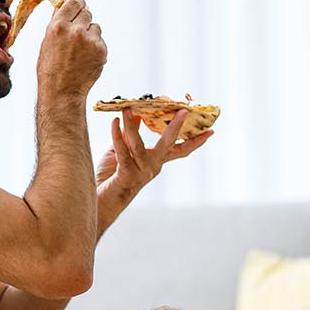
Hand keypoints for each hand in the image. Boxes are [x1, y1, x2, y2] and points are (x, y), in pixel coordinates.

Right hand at [35, 0, 107, 104]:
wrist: (62, 91)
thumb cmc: (51, 68)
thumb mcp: (47, 41)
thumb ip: (57, 22)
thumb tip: (63, 5)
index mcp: (58, 26)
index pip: (74, 1)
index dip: (77, 4)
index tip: (78, 7)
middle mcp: (75, 30)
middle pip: (87, 12)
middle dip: (83, 20)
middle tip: (77, 33)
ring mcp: (90, 40)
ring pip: (95, 27)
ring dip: (90, 34)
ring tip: (79, 51)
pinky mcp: (101, 50)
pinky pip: (100, 41)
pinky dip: (95, 47)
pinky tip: (86, 58)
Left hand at [95, 109, 212, 206]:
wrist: (99, 201)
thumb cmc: (110, 176)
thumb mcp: (122, 151)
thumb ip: (130, 134)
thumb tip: (136, 113)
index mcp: (156, 162)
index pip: (180, 151)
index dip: (195, 142)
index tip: (210, 131)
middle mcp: (153, 167)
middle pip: (169, 145)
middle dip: (176, 127)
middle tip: (184, 111)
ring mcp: (141, 172)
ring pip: (138, 145)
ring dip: (131, 125)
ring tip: (127, 109)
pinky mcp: (127, 175)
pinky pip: (122, 152)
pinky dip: (117, 136)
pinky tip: (114, 123)